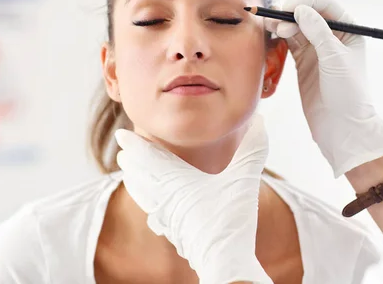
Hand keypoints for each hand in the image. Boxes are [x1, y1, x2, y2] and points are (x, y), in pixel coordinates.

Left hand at [115, 114, 271, 283]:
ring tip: (129, 175)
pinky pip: (153, 214)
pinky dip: (147, 203)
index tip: (121, 134)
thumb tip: (261, 119)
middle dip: (131, 163)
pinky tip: (153, 210)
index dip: (134, 145)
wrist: (224, 264)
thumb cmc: (231, 220)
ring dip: (135, 182)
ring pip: (144, 196)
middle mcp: (166, 199)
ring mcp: (168, 219)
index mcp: (176, 182)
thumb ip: (253, 148)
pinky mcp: (175, 235)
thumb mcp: (245, 178)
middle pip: (141, 177)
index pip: (149, 158)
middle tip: (123, 152)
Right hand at [265, 0, 382, 176]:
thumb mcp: (334, 58)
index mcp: (349, 31)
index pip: (326, 6)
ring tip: (269, 27)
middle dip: (290, 13)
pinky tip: (271, 35)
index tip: (288, 7)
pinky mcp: (304, 63)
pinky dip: (280, 37)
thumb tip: (300, 9)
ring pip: (297, 28)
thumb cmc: (348, 93)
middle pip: (308, 15)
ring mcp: (317, 51)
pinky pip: (290, 43)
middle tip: (274, 20)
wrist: (342, 127)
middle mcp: (333, 38)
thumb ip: (317, 32)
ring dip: (282, 24)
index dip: (306, 3)